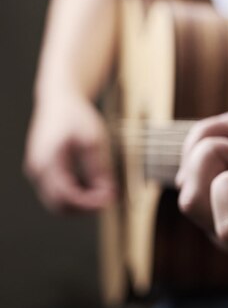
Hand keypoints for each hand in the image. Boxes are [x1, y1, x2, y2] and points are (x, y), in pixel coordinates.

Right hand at [24, 94, 114, 212]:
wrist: (59, 100)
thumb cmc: (76, 116)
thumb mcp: (94, 139)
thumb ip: (98, 168)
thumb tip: (107, 192)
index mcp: (48, 161)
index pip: (66, 196)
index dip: (90, 203)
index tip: (110, 199)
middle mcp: (37, 170)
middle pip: (59, 206)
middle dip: (86, 207)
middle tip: (110, 198)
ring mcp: (37, 172)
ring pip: (57, 203)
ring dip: (81, 203)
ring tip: (105, 192)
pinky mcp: (43, 171)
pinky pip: (58, 193)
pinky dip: (76, 196)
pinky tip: (95, 187)